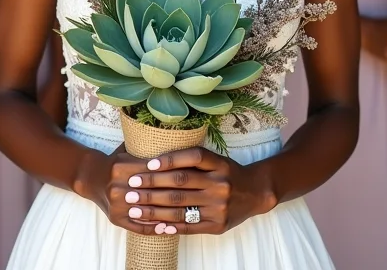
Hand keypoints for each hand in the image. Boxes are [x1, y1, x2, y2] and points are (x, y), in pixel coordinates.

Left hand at [101, 146, 273, 235]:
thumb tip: (156, 160)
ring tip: (135, 207)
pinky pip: (189, 227)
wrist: (255, 192)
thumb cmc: (227, 172)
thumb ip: (191, 159)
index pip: (191, 158)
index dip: (168, 160)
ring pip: (180, 207)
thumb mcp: (216, 159)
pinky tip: (154, 225)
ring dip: (154, 208)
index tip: (146, 164)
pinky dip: (170, 226)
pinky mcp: (218, 225)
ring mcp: (219, 207)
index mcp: (218, 164)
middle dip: (152, 185)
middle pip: (180, 184)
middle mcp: (219, 184)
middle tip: (131, 187)